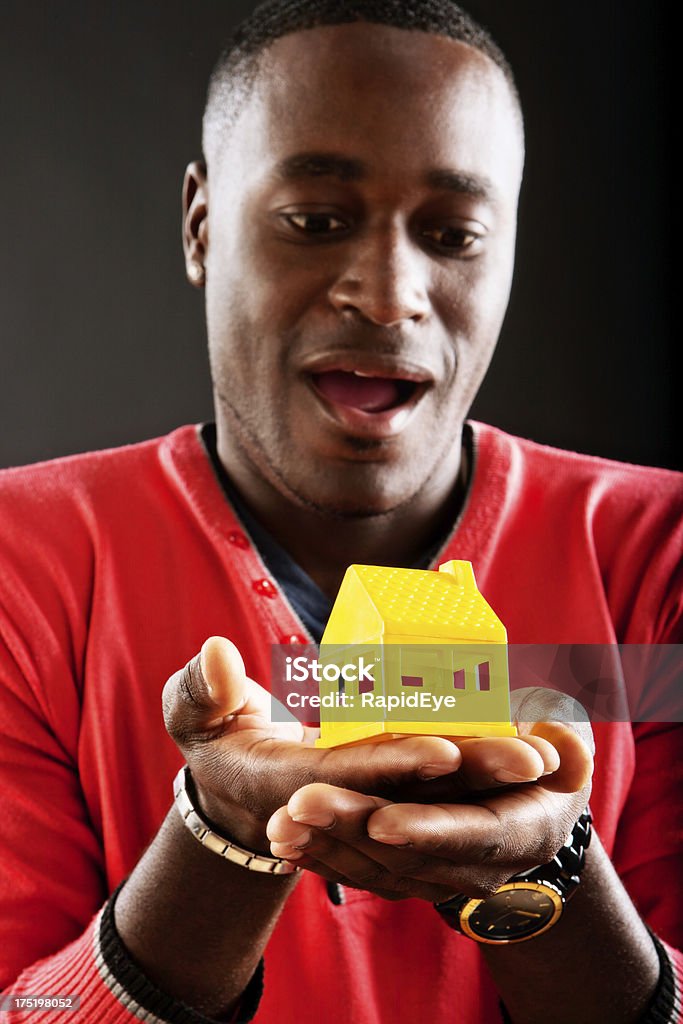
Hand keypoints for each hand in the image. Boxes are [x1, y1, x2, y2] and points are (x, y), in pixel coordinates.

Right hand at [162, 640, 563, 852]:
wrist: (239, 788)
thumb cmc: (213, 739)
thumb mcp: (192, 716)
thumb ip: (200, 689)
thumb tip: (217, 652)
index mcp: (288, 785)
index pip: (349, 776)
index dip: (394, 763)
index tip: (444, 748)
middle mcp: (340, 801)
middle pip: (410, 791)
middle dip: (469, 775)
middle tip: (530, 758)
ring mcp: (365, 802)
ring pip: (435, 793)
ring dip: (488, 779)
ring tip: (545, 756)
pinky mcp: (384, 793)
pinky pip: (436, 787)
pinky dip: (478, 773)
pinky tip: (525, 751)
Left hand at [265, 688, 593, 901]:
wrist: (528, 813)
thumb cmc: (549, 768)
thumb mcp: (568, 753)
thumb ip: (564, 747)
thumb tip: (553, 747)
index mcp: (517, 831)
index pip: (471, 834)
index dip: (427, 830)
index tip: (383, 821)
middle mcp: (473, 865)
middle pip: (407, 853)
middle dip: (352, 831)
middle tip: (300, 805)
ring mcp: (437, 874)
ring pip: (374, 866)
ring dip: (324, 846)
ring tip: (278, 824)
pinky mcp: (406, 871)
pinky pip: (361, 871)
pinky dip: (322, 858)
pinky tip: (283, 841)